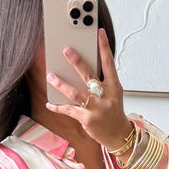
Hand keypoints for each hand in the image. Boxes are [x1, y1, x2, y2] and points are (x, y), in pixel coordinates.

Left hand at [45, 29, 131, 151]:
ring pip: (75, 93)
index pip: (109, 63)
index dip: (104, 47)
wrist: (118, 135)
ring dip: (61, 84)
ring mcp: (96, 108)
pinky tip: (50, 103)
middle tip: (66, 49)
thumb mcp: (113, 94)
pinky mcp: (86, 119)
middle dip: (77, 62)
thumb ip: (101, 81)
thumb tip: (82, 67)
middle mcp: (105, 96)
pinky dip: (58, 107)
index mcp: (114, 87)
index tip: (99, 33)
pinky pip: (69, 110)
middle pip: (89, 76)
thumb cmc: (113, 111)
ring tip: (51, 76)